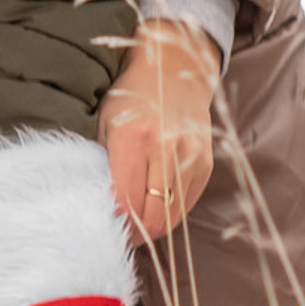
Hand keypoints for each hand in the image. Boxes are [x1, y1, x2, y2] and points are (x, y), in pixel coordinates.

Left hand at [101, 18, 222, 240]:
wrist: (175, 71)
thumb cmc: (130, 98)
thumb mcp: (104, 123)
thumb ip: (102, 164)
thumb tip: (98, 209)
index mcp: (134, 137)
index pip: (124, 201)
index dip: (114, 223)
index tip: (103, 228)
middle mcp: (167, 148)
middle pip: (151, 217)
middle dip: (133, 233)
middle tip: (118, 234)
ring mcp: (191, 157)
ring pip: (171, 217)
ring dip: (151, 228)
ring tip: (134, 224)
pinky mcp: (206, 165)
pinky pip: (186, 206)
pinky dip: (168, 214)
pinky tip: (153, 208)